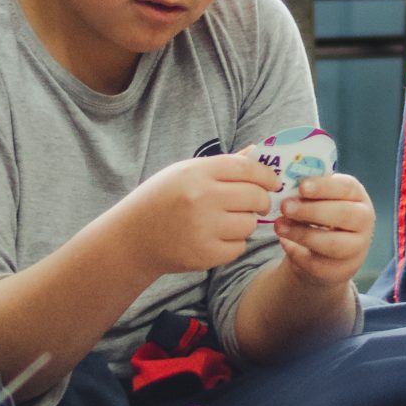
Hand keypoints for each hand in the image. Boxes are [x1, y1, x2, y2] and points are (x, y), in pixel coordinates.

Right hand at [114, 153, 278, 275]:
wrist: (132, 238)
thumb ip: (223, 164)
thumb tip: (258, 151)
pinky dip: (233, 243)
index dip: (266, 175)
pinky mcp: (205, 254)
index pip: (247, 168)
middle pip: (255, 196)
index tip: (273, 182)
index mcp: (197, 172)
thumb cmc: (161, 199)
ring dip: (245, 222)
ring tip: (227, 220)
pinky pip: (239, 247)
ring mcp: (204, 228)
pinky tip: (216, 237)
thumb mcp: (185, 172)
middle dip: (262, 200)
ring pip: (250, 224)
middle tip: (256, 203)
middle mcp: (201, 198)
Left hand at [274, 170, 372, 289]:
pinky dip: (298, 253)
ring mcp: (356, 248)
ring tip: (279, 226)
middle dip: (311, 210)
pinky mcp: (342, 270)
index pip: (347, 188)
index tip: (301, 187)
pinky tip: (285, 243)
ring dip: (302, 234)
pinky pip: (320, 263)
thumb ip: (308, 191)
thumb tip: (284, 182)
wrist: (326, 254)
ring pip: (332, 243)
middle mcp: (364, 221)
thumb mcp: (319, 199)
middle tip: (285, 206)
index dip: (324, 187)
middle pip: (343, 214)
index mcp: (358, 196)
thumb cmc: (321, 215)